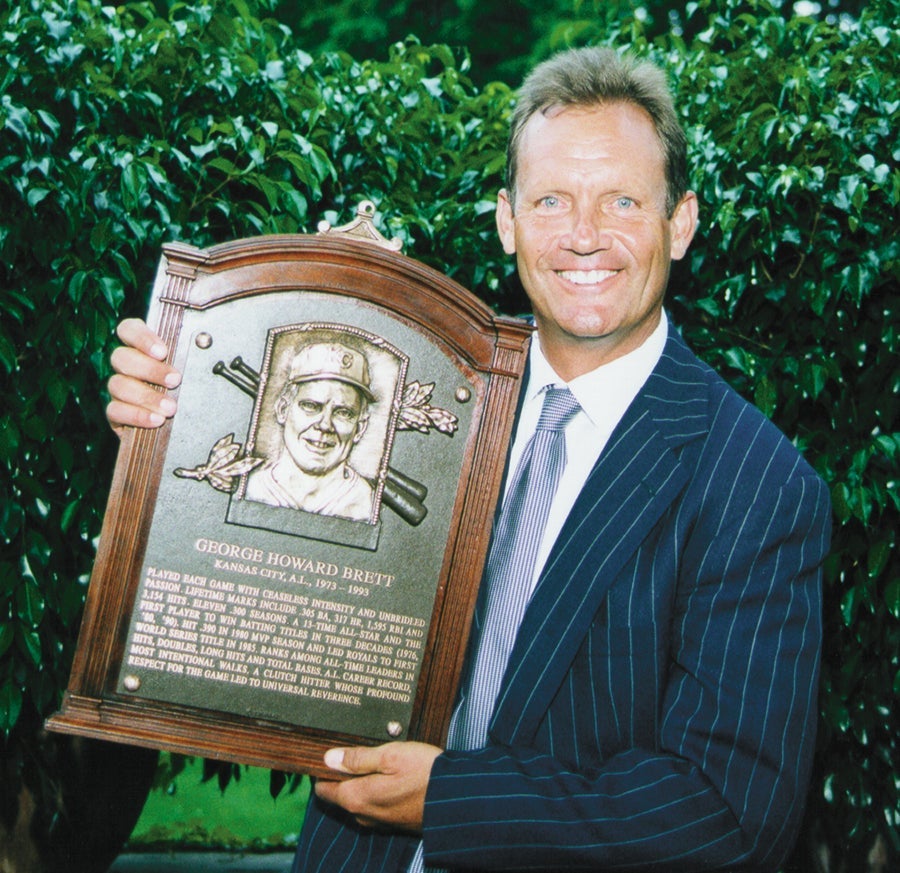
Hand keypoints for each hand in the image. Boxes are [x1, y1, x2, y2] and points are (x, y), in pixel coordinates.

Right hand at [107, 318, 181, 433]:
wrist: (180, 427)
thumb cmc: (188, 390)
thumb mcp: (191, 371)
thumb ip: (192, 357)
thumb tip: (205, 344)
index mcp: (141, 349)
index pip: (128, 330)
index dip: (141, 337)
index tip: (162, 352)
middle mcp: (125, 366)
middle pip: (122, 358)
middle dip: (150, 369)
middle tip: (175, 380)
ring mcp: (118, 389)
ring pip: (119, 385)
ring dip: (146, 396)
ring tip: (170, 408)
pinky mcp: (116, 413)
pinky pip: (115, 411)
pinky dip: (137, 415)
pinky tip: (156, 419)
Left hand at [314, 742, 441, 833]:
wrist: (458, 800)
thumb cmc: (425, 773)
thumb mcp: (390, 756)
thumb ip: (357, 758)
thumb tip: (329, 758)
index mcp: (357, 798)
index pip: (323, 789)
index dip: (321, 770)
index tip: (327, 752)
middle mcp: (364, 815)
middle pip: (340, 795)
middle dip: (342, 775)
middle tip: (354, 749)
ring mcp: (380, 821)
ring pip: (359, 800)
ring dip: (361, 782)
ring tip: (375, 758)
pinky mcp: (395, 822)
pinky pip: (376, 805)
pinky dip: (376, 790)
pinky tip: (390, 774)